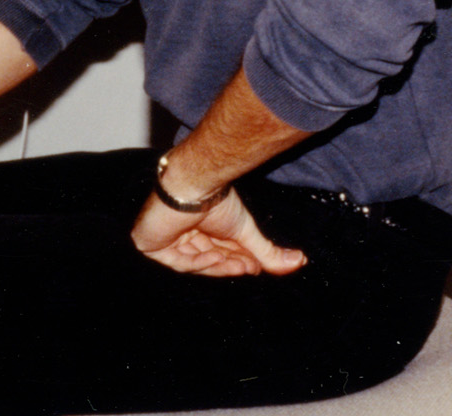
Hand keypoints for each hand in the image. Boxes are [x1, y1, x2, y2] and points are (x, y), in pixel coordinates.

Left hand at [131, 187, 306, 276]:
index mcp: (201, 228)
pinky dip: (197, 262)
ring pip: (194, 264)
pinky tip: (215, 257)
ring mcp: (165, 239)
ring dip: (218, 266)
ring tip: (237, 264)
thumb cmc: (216, 200)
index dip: (238, 262)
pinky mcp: (151, 243)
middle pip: (208, 260)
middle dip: (230, 265)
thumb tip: (300, 262)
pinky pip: (177, 263)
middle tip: (250, 268)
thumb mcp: (246, 231)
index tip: (257, 267)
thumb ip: (267, 251)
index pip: (220, 253)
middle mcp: (182, 233)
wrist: (194, 183)